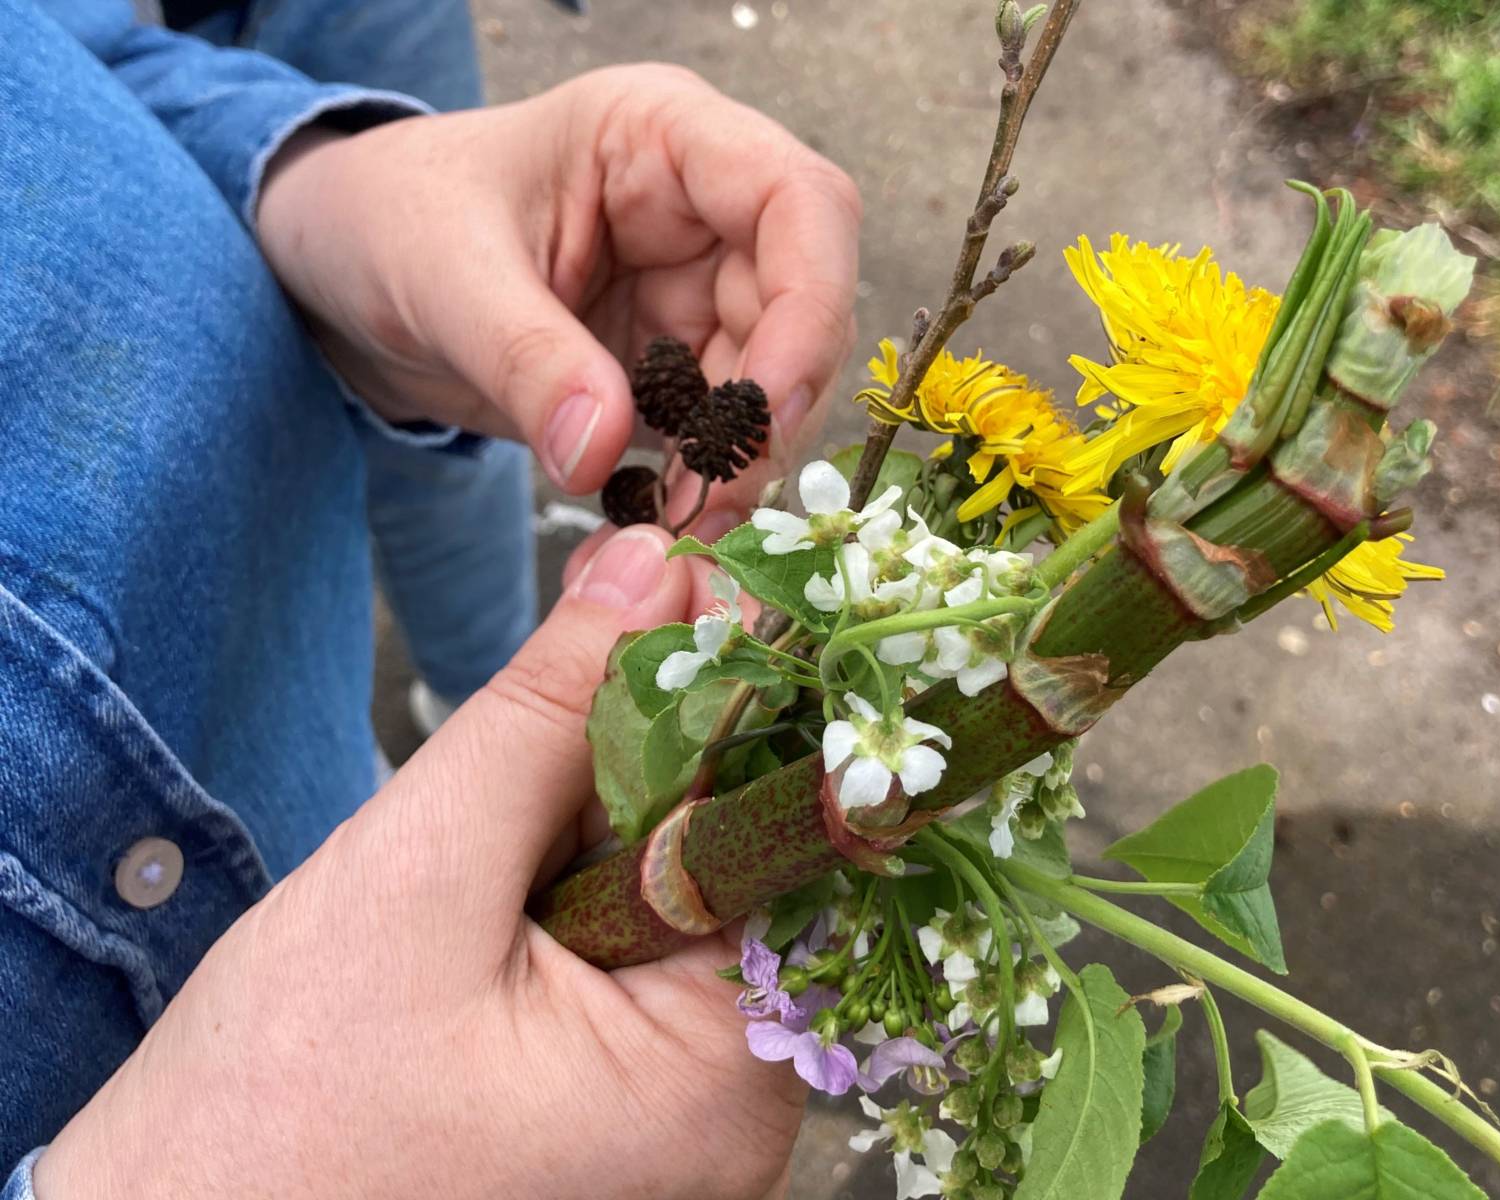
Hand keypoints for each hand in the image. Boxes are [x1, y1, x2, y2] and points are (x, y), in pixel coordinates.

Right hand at [34, 528, 805, 1199]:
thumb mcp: (416, 877)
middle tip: (554, 725)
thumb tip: (658, 570)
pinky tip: (504, 901)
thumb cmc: (268, 1111)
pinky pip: (646, 964)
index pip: (782, 829)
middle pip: (740, 867)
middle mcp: (741, 1119)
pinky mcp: (631, 1118)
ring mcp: (685, 1127)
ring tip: (492, 854)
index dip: (736, 692)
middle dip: (650, 770)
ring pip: (686, 906)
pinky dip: (586, 896)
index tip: (693, 582)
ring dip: (604, 832)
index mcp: (721, 1080)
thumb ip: (550, 714)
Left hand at [256, 65, 861, 523]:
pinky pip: (721, 430)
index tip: (763, 409)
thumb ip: (525, 359)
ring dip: (745, 460)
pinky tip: (667, 519)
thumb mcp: (441, 276)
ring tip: (688, 525)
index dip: (810, 304)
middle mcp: (701, 212)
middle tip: (719, 502)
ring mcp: (693, 291)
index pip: (797, 201)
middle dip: (772, 411)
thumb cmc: (385, 219)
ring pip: (774, 381)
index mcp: (660, 138)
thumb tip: (602, 454)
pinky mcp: (673, 364)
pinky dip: (706, 480)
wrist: (341, 274)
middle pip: (804, 308)